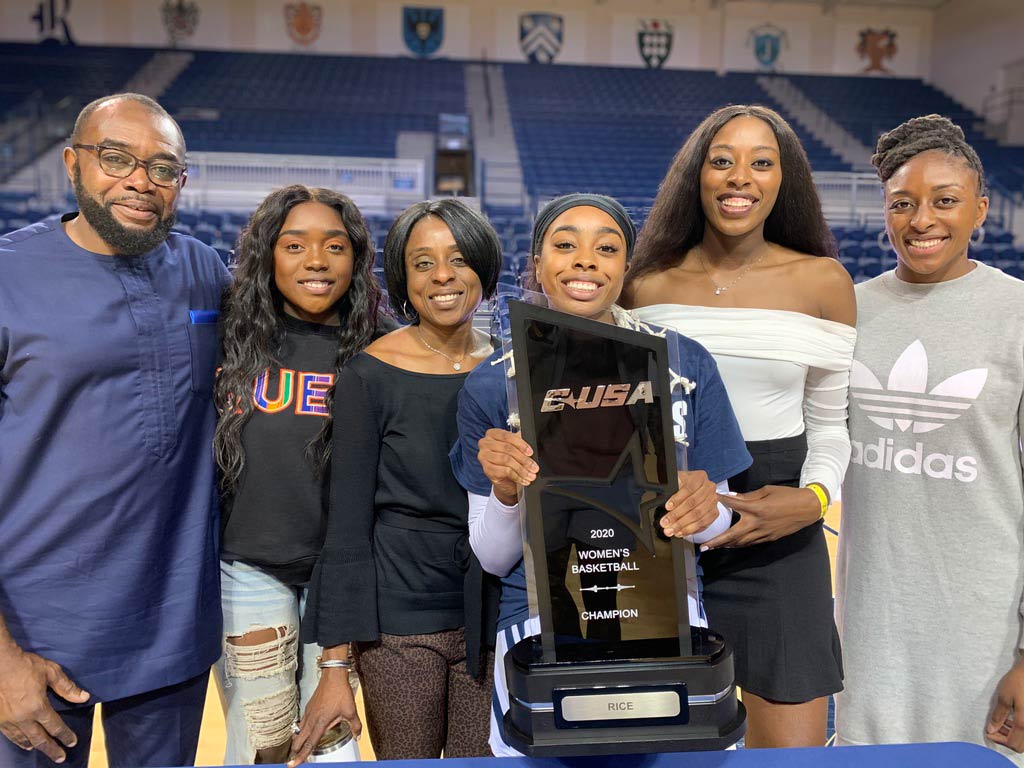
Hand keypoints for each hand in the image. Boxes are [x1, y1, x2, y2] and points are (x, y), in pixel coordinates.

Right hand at [0, 645, 89, 763]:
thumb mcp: (51, 672)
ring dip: (34, 746)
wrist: (0, 662)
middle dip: (52, 749)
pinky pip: (10, 735)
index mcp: (37, 707)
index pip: (55, 726)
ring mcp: (8, 720)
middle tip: (61, 757)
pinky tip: (22, 743)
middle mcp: (22, 718)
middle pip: (40, 739)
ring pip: (23, 739)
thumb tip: (83, 697)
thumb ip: (67, 687)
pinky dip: (18, 741)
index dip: (65, 735)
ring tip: (43, 750)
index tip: (72, 742)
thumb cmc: (26, 665)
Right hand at [288, 669, 361, 766]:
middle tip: (294, 760)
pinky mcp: (309, 707)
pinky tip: (304, 732)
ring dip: (298, 741)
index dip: (301, 757)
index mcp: (320, 723)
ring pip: (299, 732)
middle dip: (296, 751)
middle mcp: (311, 720)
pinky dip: (301, 730)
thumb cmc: (341, 692)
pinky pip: (302, 722)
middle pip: (299, 740)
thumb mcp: (351, 711)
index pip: (309, 745)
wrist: (333, 676)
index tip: (293, 765)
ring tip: (298, 748)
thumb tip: (357, 737)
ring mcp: (308, 713)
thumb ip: (355, 726)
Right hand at [478, 428, 537, 505]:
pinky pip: (504, 471)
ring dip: (521, 469)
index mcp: (492, 434)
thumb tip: (530, 441)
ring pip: (506, 460)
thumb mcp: (516, 448)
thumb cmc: (509, 460)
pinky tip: (523, 480)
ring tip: (530, 475)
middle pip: (507, 449)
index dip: (520, 444)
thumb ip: (521, 442)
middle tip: (534, 467)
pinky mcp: (486, 469)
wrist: (504, 479)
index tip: (530, 452)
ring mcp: (484, 456)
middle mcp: (485, 443)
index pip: (507, 436)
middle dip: (523, 459)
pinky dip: (517, 476)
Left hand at [660, 470, 716, 537]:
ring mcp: (713, 501)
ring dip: (682, 525)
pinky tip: (680, 532)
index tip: (667, 507)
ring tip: (670, 530)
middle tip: (665, 522)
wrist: (695, 491)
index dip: (677, 498)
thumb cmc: (682, 486)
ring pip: (697, 515)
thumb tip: (663, 501)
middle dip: (676, 515)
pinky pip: (702, 523)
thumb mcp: (676, 482)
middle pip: (693, 503)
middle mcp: (709, 488)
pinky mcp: (714, 512)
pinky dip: (689, 529)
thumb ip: (671, 489)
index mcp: (700, 477)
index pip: (688, 488)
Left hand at [702, 485, 820, 549]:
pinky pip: (751, 543)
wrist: (807, 508)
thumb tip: (732, 498)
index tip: (710, 498)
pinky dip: (740, 544)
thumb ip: (748, 496)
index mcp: (757, 508)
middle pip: (732, 535)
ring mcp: (764, 533)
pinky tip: (732, 544)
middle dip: (717, 542)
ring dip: (726, 545)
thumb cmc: (787, 496)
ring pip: (741, 543)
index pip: (733, 505)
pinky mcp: (769, 538)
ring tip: (714, 546)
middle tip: (703, 547)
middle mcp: (758, 523)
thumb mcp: (766, 491)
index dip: (721, 501)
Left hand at [987, 657, 1023, 751]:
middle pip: (1020, 746)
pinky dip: (1020, 729)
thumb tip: (991, 729)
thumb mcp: (1004, 697)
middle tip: (996, 728)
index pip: (1012, 744)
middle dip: (1006, 739)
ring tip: (1002, 722)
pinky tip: (1012, 718)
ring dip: (1013, 735)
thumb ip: (998, 716)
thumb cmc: (1018, 682)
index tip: (989, 731)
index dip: (998, 740)